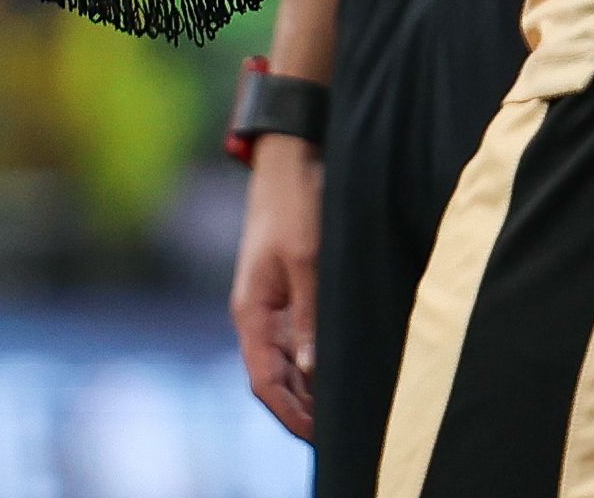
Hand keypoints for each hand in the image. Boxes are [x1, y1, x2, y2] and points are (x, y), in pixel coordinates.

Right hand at [230, 134, 322, 438]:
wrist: (291, 158)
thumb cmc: (296, 204)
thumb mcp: (308, 260)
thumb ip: (309, 316)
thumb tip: (311, 369)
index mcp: (252, 311)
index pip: (263, 380)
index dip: (289, 413)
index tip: (319, 436)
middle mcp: (257, 314)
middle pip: (273, 378)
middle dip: (300, 409)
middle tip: (337, 432)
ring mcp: (270, 304)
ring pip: (285, 362)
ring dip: (307, 389)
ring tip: (341, 411)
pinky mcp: (287, 290)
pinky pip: (295, 340)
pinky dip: (312, 363)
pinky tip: (336, 372)